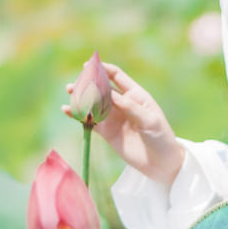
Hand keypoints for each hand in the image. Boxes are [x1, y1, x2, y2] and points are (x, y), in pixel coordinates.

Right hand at [63, 63, 184, 186]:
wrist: (160, 163)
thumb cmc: (160, 137)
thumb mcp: (149, 121)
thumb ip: (130, 108)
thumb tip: (111, 95)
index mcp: (135, 95)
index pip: (116, 76)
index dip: (103, 69)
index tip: (90, 65)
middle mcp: (122, 103)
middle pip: (101, 88)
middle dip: (88, 83)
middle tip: (77, 80)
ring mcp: (113, 117)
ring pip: (93, 103)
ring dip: (81, 97)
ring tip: (69, 91)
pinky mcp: (106, 131)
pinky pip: (90, 121)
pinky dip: (78, 116)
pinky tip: (67, 111)